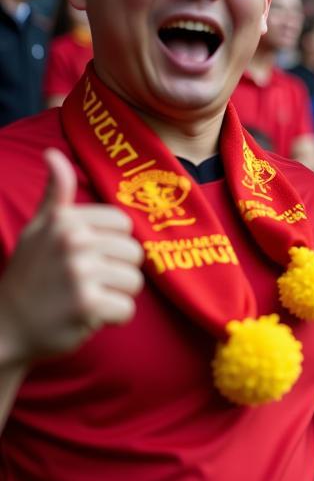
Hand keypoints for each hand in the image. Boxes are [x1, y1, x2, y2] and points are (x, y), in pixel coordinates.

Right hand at [0, 149, 144, 368]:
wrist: (7, 326)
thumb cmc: (31, 274)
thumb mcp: (39, 229)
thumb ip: (55, 193)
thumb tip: (53, 153)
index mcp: (66, 219)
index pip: (124, 226)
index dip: (111, 244)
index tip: (83, 256)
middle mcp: (72, 240)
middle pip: (134, 254)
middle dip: (115, 272)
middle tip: (83, 282)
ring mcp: (79, 272)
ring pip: (134, 282)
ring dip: (114, 295)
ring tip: (84, 297)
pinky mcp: (87, 304)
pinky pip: (127, 309)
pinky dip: (111, 318)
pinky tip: (85, 316)